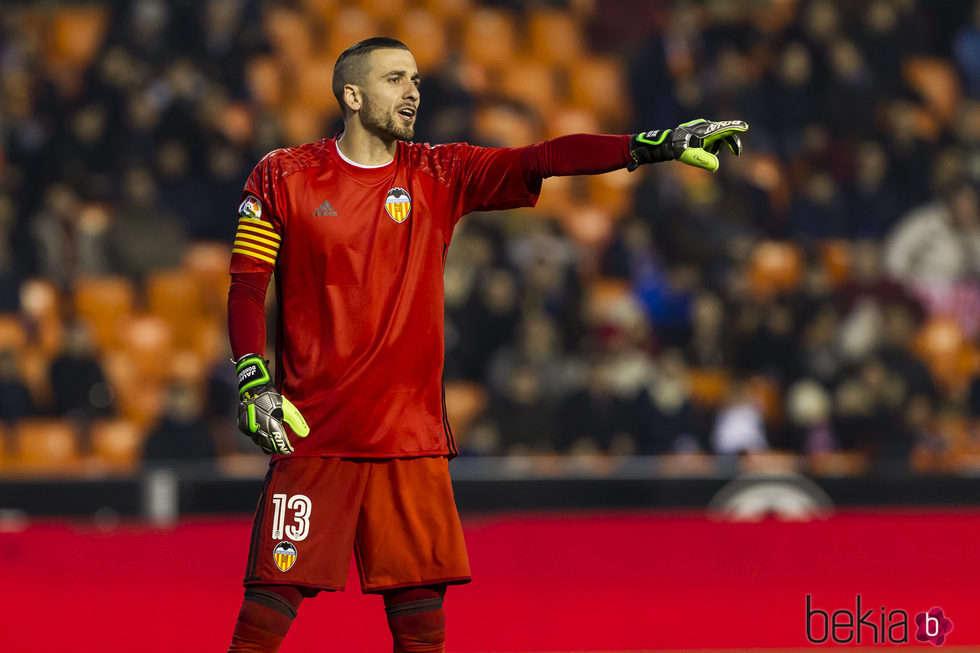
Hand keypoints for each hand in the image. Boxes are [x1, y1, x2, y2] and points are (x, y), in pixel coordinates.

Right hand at [235, 354, 308, 454]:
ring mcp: (249, 429)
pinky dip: (259, 436)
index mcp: (271, 425)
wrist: (254, 391)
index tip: (290, 449)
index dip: (285, 449)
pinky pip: (252, 437)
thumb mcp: (288, 409)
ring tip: (273, 437)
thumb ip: (297, 422)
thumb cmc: (273, 400)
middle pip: (268, 447)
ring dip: (267, 442)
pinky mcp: (243, 427)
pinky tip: (264, 432)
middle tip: (282, 445)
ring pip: (259, 443)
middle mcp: (258, 429)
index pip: (279, 444)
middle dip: (276, 447)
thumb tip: (305, 434)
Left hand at [628, 119, 747, 171]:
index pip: (723, 129)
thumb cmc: (678, 149)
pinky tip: (699, 151)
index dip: (734, 128)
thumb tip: (716, 167)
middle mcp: (706, 126)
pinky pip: (712, 139)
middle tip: (737, 153)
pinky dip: (710, 146)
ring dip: (715, 147)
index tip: (745, 127)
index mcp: (705, 131)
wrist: (667, 143)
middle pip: (724, 133)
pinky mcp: (701, 131)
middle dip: (730, 143)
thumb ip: (704, 161)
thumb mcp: (690, 157)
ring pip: (717, 139)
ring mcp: (704, 128)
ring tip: (700, 153)